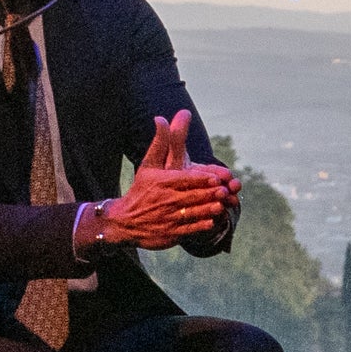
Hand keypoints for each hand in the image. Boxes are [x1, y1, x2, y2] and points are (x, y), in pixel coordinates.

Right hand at [98, 110, 238, 249]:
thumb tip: (161, 118)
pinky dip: (200, 225)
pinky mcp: (170, 233)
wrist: (124, 222)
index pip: (184, 179)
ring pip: (192, 213)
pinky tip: (211, 221)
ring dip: (208, 209)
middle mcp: (165, 200)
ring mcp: (168, 218)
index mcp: (162, 182)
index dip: (201, 179)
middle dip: (209, 194)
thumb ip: (159, 143)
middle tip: (225, 191)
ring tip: (221, 205)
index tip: (216, 178)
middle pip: (191, 196)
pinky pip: (188, 229)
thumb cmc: (141, 190)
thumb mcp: (148, 166)